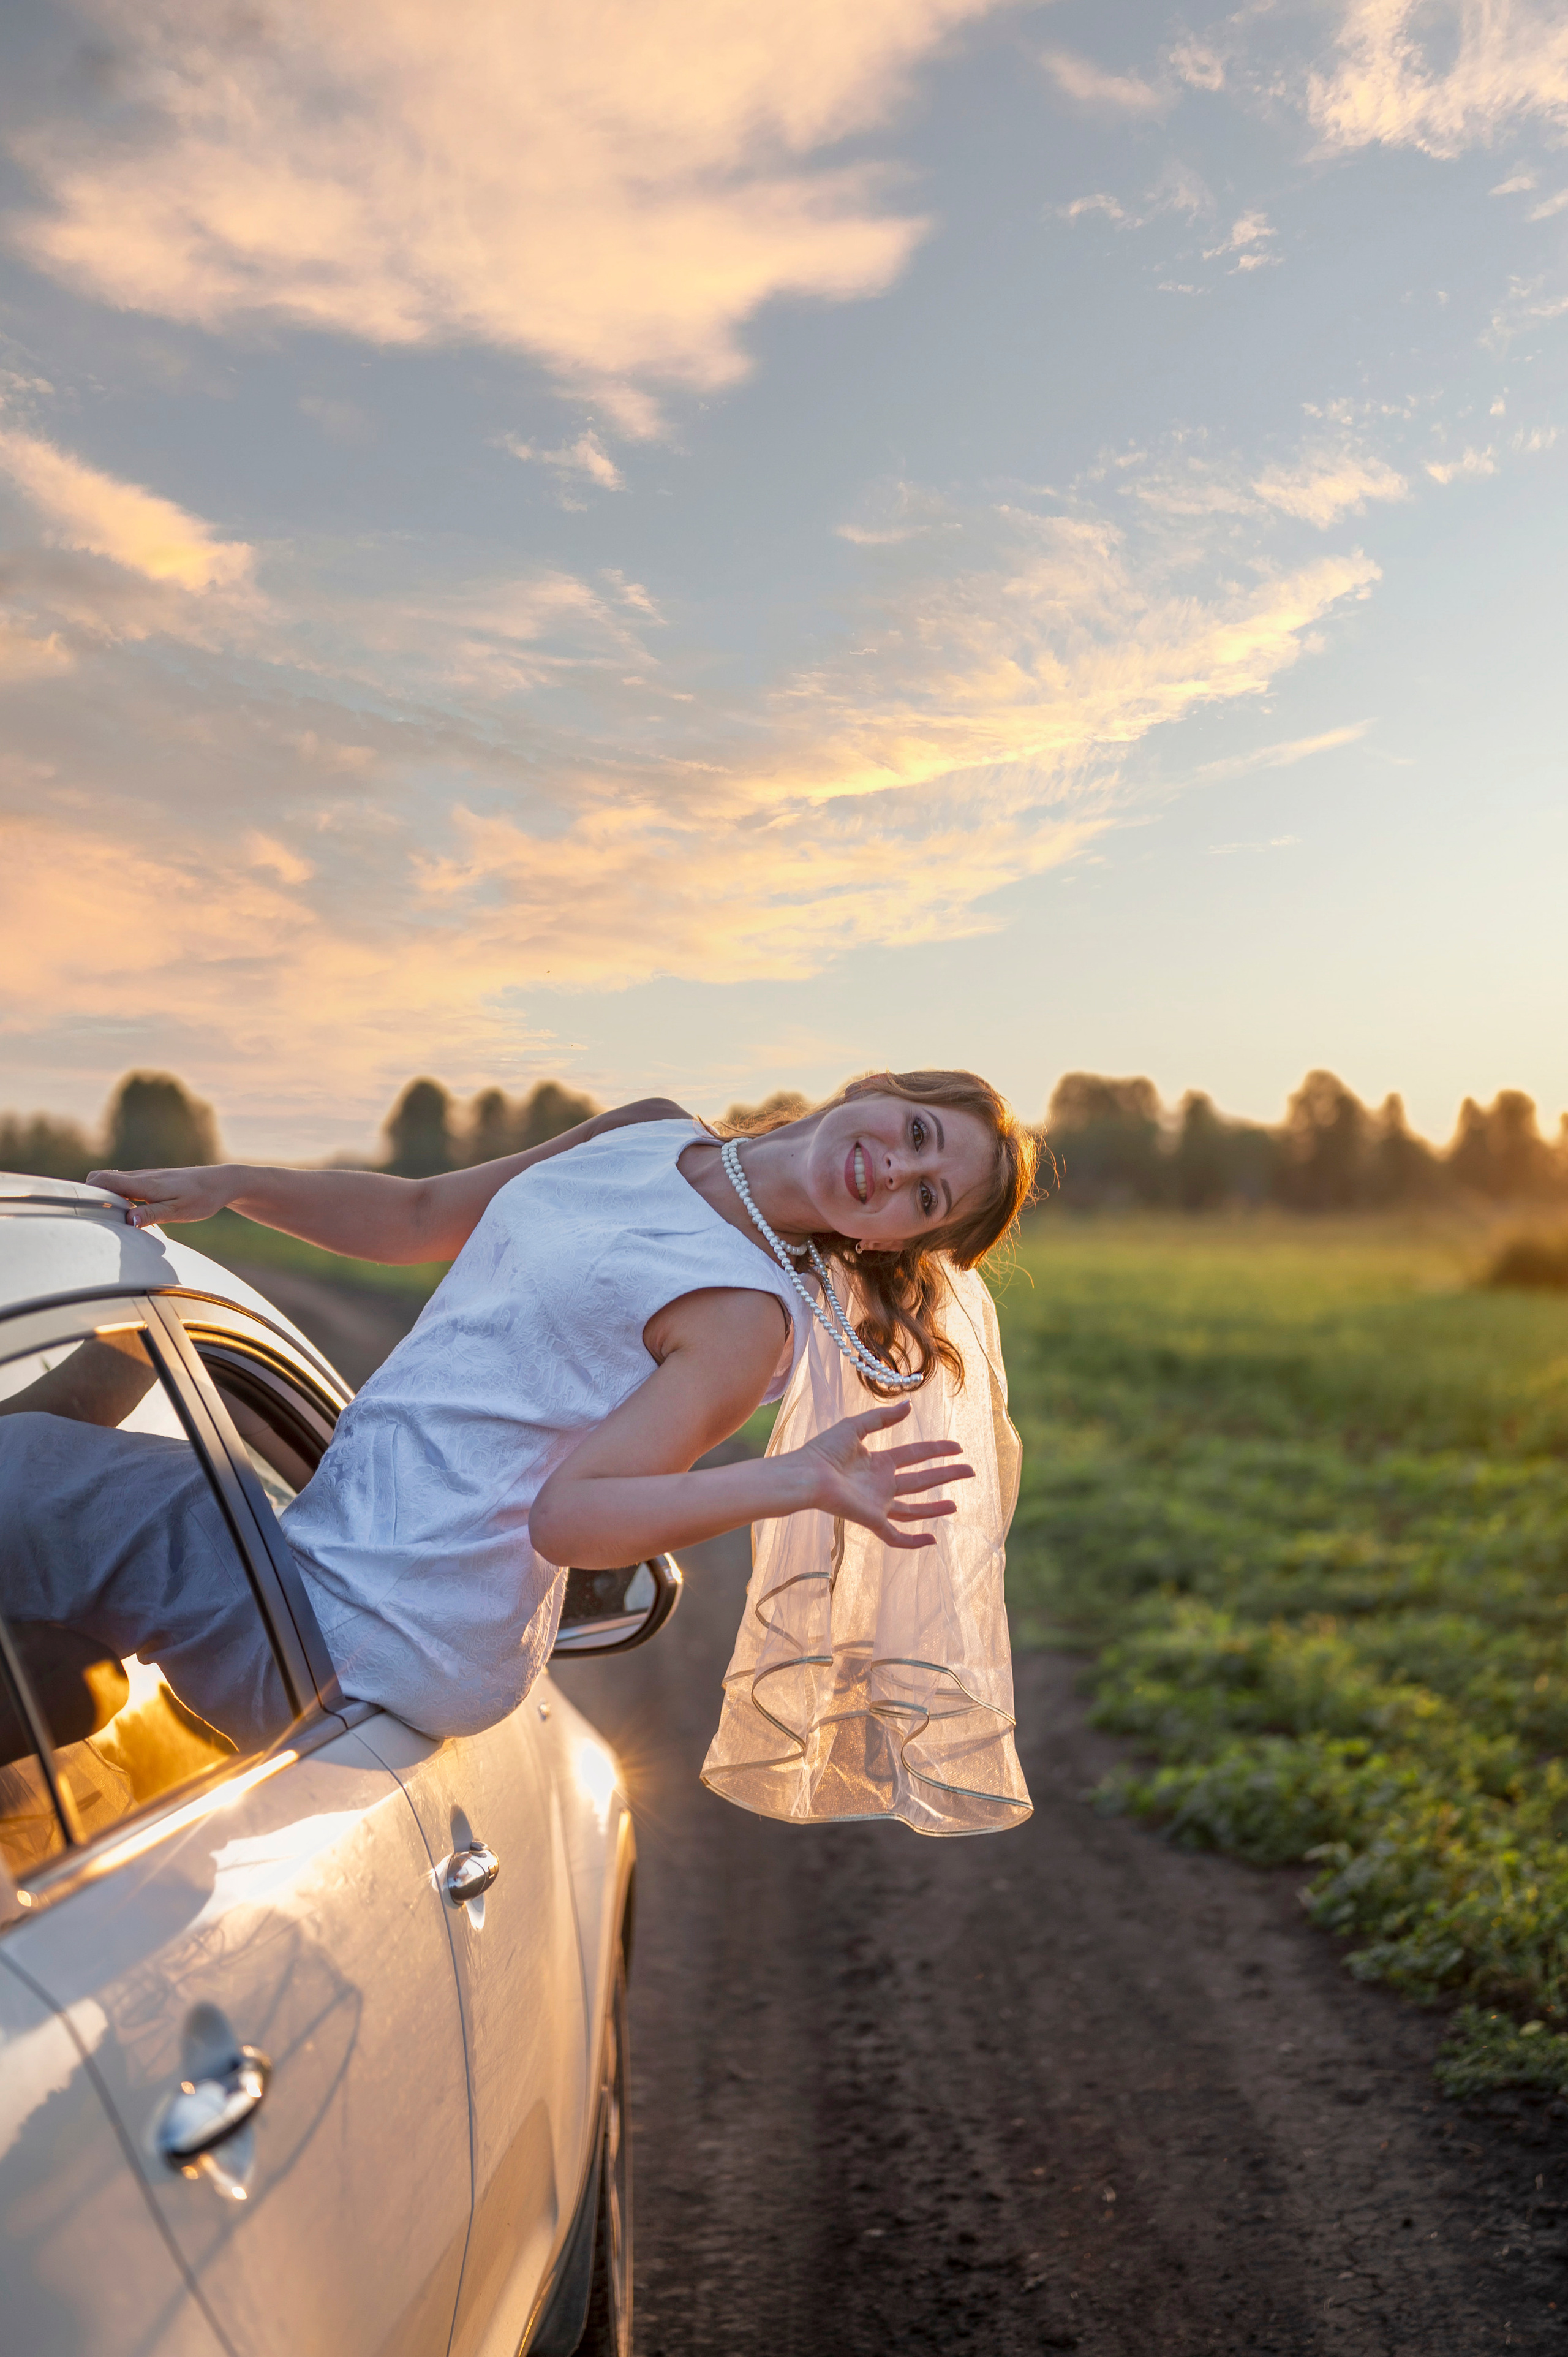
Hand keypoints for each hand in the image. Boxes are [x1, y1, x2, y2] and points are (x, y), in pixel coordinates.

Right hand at [87, 1165, 232, 1227]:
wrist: (220, 1182)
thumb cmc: (202, 1198)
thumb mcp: (178, 1211)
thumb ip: (151, 1215)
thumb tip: (126, 1221)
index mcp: (144, 1184)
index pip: (104, 1179)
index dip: (86, 1190)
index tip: (79, 1207)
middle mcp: (141, 1177)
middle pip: (103, 1179)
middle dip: (91, 1195)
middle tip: (88, 1217)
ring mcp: (145, 1178)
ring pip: (114, 1183)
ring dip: (105, 1197)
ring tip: (102, 1218)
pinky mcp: (151, 1182)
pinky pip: (125, 1186)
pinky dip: (117, 1196)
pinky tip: (123, 1212)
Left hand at [793, 1400, 973, 1550]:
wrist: (806, 1475)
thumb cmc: (823, 1451)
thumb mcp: (854, 1427)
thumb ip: (881, 1418)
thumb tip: (908, 1406)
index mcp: (879, 1462)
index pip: (915, 1455)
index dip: (937, 1450)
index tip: (958, 1448)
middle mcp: (882, 1484)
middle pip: (921, 1481)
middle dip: (946, 1476)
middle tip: (969, 1471)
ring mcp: (878, 1504)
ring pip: (913, 1509)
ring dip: (934, 1508)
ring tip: (955, 1506)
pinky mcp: (872, 1520)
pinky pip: (896, 1536)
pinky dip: (913, 1542)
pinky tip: (932, 1541)